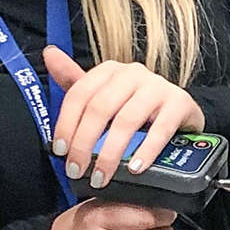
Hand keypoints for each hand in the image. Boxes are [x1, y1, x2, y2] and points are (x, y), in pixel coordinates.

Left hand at [43, 49, 202, 188]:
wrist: (180, 111)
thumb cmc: (135, 105)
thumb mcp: (103, 93)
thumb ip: (74, 80)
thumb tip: (49, 53)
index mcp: (109, 70)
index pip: (80, 94)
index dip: (66, 124)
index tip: (60, 151)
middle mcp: (132, 73)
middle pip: (100, 108)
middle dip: (84, 143)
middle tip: (77, 170)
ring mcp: (158, 86)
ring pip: (127, 120)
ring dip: (110, 153)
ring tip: (101, 176)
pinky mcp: (179, 103)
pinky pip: (160, 129)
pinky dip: (146, 151)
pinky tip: (134, 168)